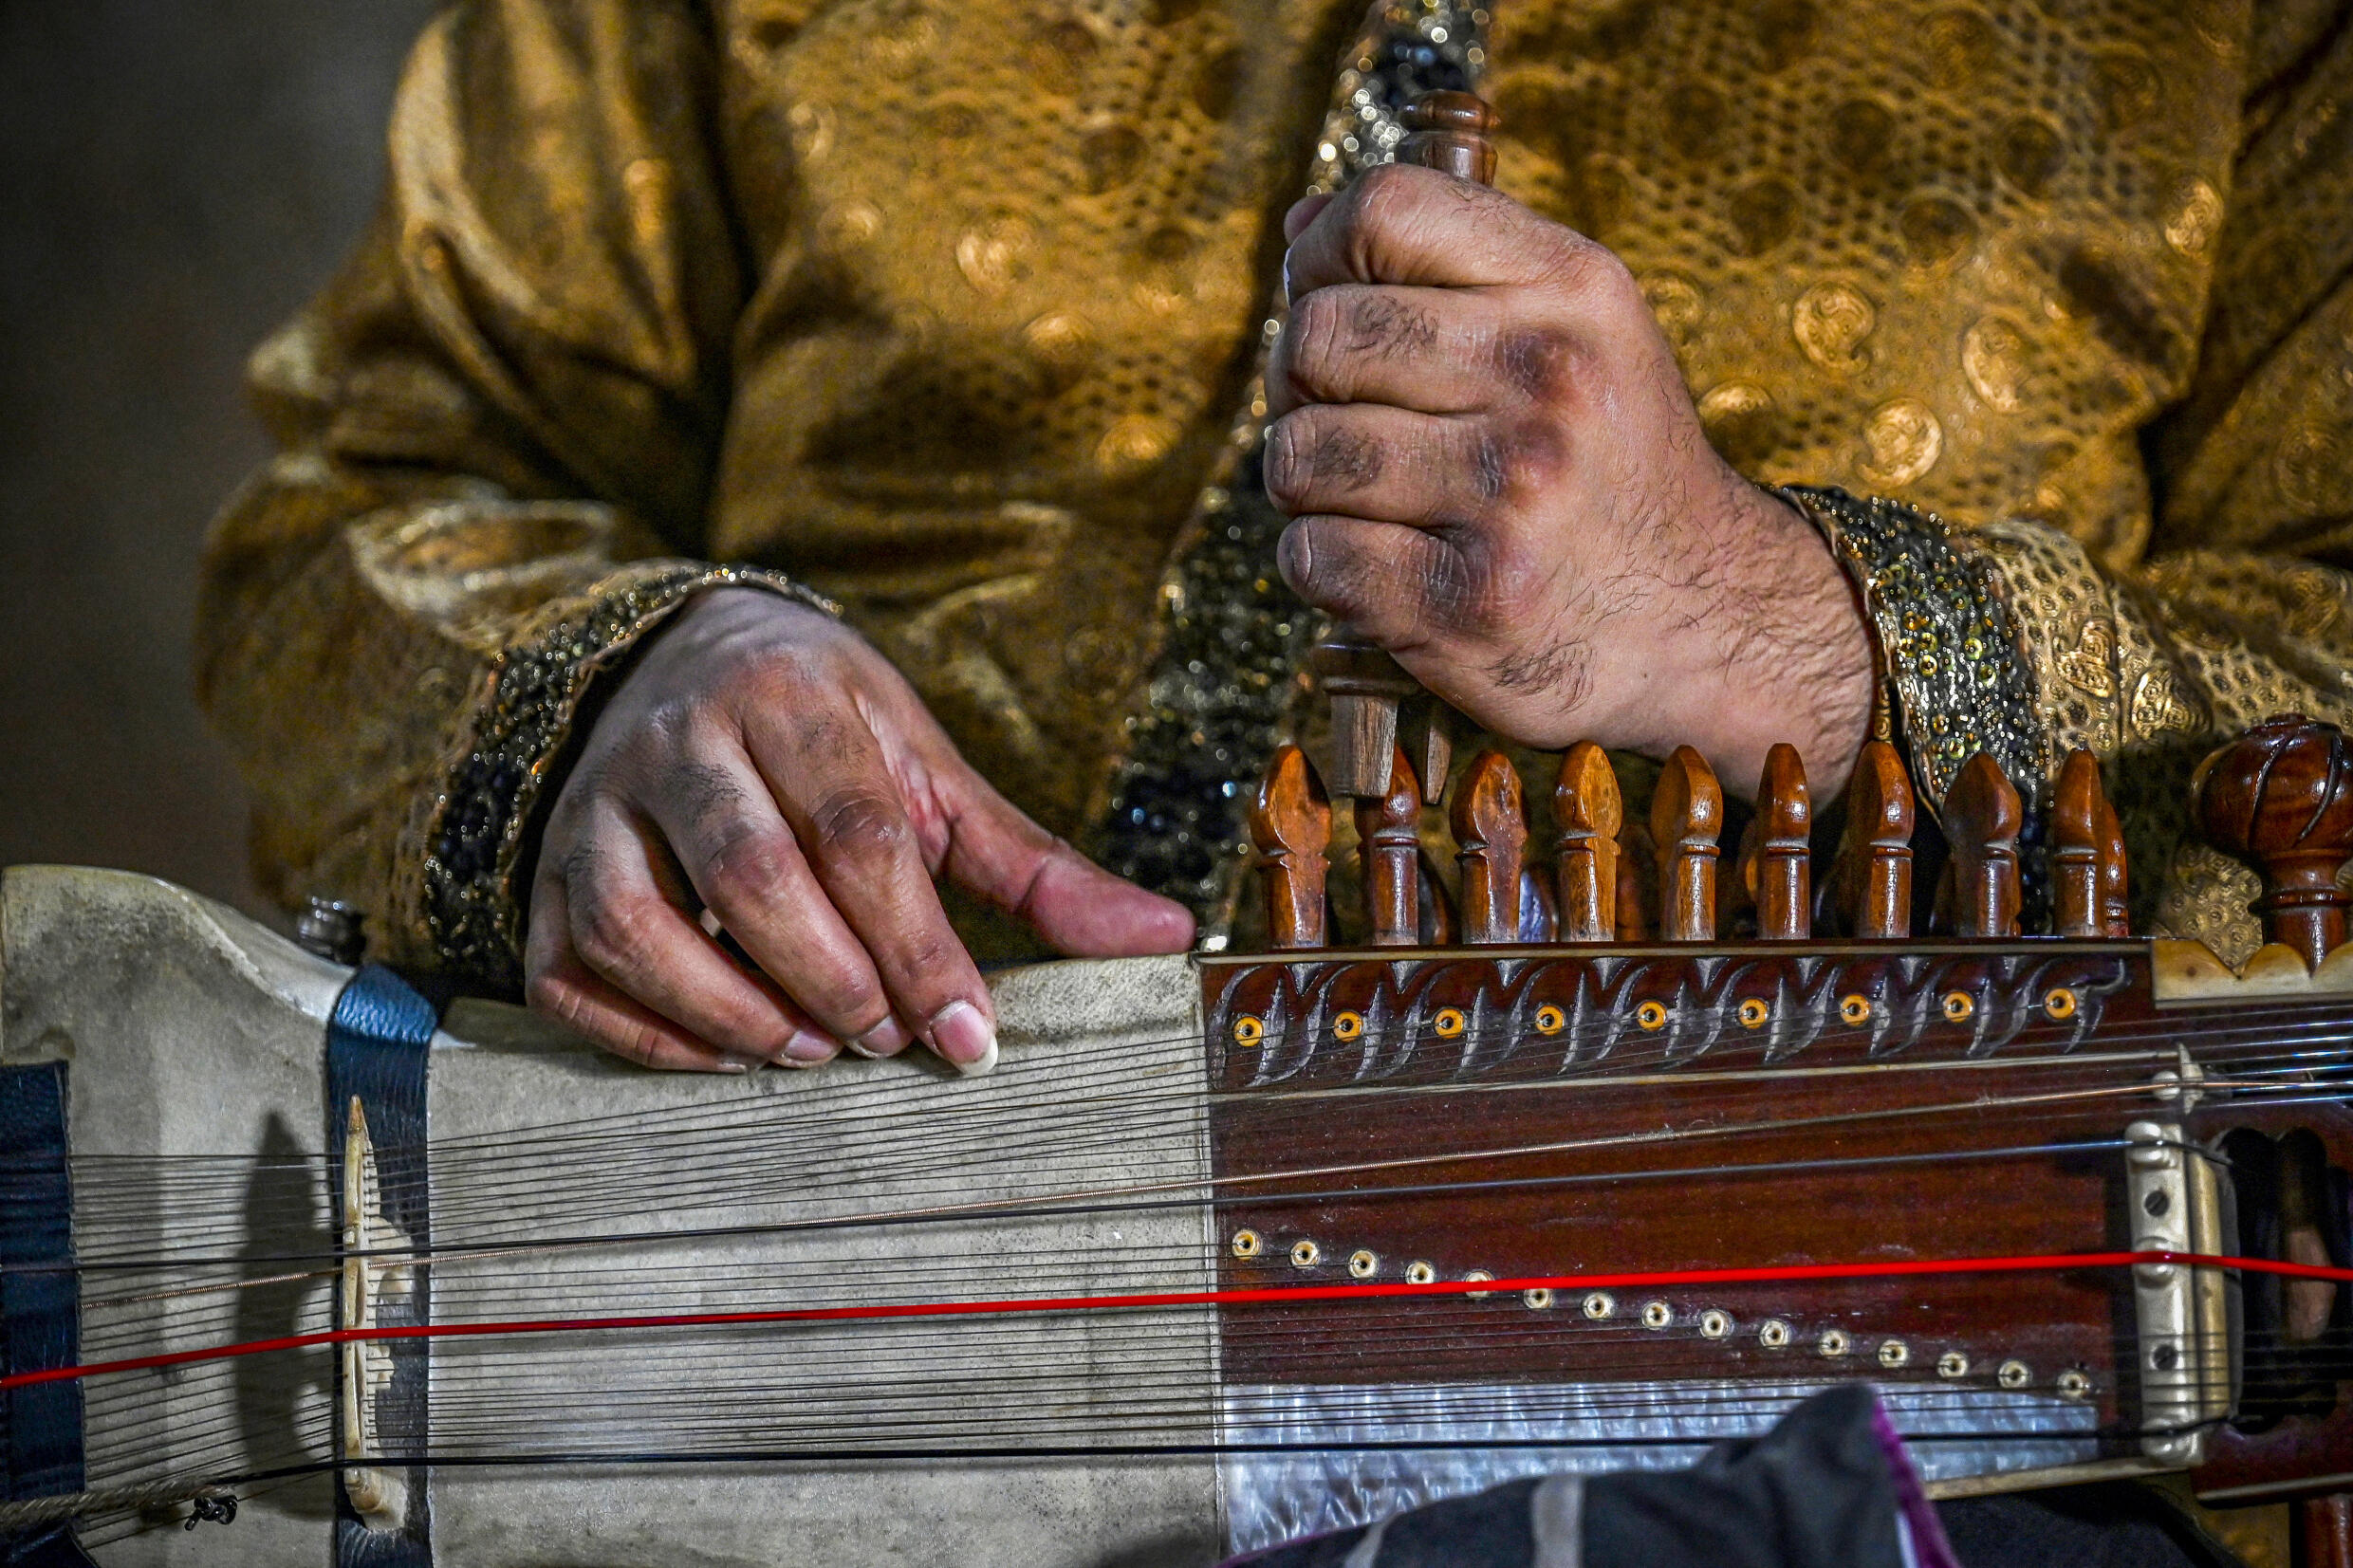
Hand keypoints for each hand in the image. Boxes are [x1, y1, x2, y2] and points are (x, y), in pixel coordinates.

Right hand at [525, 589, 1195, 1072]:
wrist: (679, 660)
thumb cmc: (826, 731)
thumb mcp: (930, 770)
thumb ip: (1034, 866)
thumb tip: (1163, 939)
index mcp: (790, 694)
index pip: (858, 829)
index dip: (919, 944)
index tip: (972, 1037)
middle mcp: (678, 739)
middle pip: (749, 870)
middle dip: (832, 976)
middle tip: (890, 1039)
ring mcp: (594, 806)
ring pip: (634, 919)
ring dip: (726, 1008)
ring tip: (807, 1054)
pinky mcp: (543, 873)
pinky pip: (565, 966)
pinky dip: (642, 1032)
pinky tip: (721, 1056)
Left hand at [1265, 165, 1873, 794]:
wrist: (1707, 623)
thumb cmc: (1615, 468)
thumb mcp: (1581, 328)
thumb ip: (1449, 260)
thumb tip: (1303, 222)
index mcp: (1574, 290)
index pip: (1384, 209)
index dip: (1320, 254)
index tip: (1329, 299)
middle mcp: (1548, 381)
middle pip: (1317, 336)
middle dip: (1302, 386)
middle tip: (1350, 422)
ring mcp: (1509, 497)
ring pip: (1299, 452)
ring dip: (1310, 487)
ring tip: (1377, 501)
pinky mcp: (1467, 602)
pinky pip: (1311, 555)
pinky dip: (1325, 568)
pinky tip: (1386, 567)